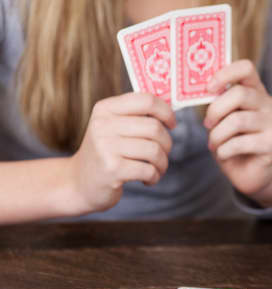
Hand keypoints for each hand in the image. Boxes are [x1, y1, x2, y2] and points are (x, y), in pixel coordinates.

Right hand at [69, 92, 174, 213]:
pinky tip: (147, 180)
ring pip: (154, 150)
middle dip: (167, 144)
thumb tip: (171, 110)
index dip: (166, 112)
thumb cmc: (107, 154)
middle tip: (162, 155)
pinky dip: (154, 177)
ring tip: (156, 169)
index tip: (171, 124)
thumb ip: (137, 117)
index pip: (146, 100)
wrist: (79, 184)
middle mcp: (102, 125)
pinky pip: (148, 170)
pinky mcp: (112, 169)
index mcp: (105, 109)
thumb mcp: (114, 128)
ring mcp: (105, 147)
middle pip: (154, 127)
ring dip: (162, 163)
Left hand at [204, 60, 271, 206]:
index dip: (225, 74)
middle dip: (215, 110)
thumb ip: (218, 103)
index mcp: (256, 92)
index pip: (246, 68)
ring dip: (217, 134)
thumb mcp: (222, 120)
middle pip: (240, 94)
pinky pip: (241, 142)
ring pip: (237, 120)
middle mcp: (268, 104)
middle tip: (207, 125)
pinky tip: (223, 154)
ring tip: (214, 144)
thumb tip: (199, 90)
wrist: (252, 174)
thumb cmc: (233, 143)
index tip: (208, 88)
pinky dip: (224, 150)